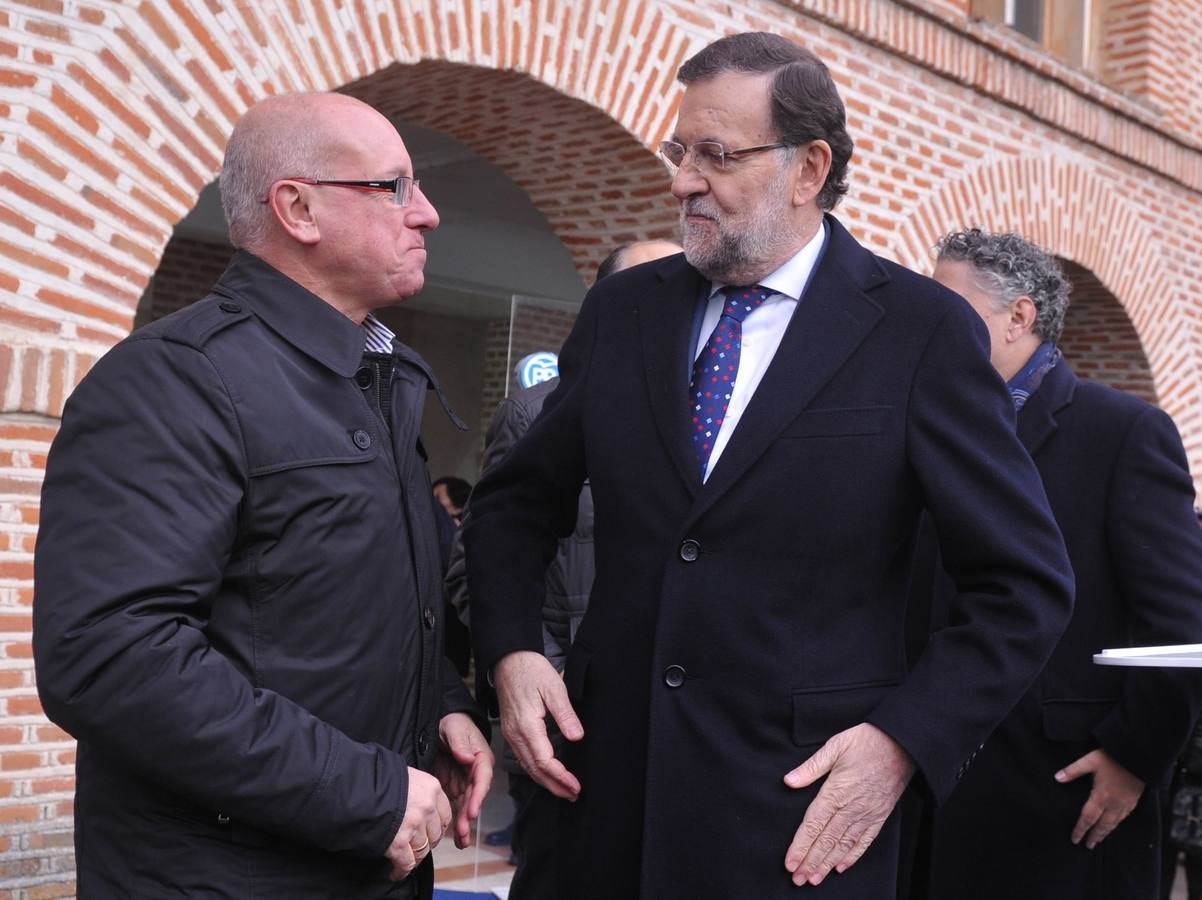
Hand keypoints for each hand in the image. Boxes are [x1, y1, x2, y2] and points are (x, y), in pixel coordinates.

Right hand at [383, 768, 451, 880]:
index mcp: (431, 788)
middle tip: (417, 846)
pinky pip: (406, 863)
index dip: (437, 827)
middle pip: (435, 835)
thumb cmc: (376, 779)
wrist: (354, 787)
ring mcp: (413, 825)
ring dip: (414, 858)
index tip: (431, 833)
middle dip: (426, 843)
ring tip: (405, 860)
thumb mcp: (406, 776)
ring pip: (422, 850)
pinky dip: (400, 871)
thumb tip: (420, 807)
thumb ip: (418, 791)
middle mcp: (427, 806)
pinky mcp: (398, 843)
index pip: (445, 814)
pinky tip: (395, 872)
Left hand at [434, 712, 494, 847]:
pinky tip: (456, 836)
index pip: (482, 779)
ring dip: (464, 823)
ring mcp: (465, 781)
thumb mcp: (455, 728)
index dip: (478, 796)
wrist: (441, 724)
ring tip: (461, 841)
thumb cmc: (453, 723)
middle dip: (469, 816)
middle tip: (463, 832)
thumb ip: (460, 743)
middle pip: (474, 797)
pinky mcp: (454, 787)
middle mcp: (476, 773)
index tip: (472, 811)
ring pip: (466, 806)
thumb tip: (467, 757)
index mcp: (481, 759)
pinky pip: (456, 806)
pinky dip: (456, 820)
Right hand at [494, 650, 583, 799]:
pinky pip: (522, 758)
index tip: (575, 786)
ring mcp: (511, 734)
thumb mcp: (554, 687)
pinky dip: (535, 771)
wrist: (509, 660)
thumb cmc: (531, 670)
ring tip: (564, 790)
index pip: (544, 761)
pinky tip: (546, 774)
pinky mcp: (512, 731)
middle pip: (534, 770)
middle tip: (573, 795)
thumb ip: (565, 714)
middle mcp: (515, 734)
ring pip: (527, 766)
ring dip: (545, 781)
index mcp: (526, 725)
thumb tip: (577, 737)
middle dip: (554, 786)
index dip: (560, 776)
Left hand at [782, 723, 915, 885]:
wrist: (903, 745)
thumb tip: (789, 780)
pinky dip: (852, 856)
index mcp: (836, 791)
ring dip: (827, 864)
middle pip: (826, 841)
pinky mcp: (880, 815)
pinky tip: (841, 866)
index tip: (790, 863)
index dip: (801, 846)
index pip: (813, 825)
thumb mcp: (835, 746)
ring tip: (815, 878)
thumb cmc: (867, 741)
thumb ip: (811, 767)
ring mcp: (867, 814)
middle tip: (798, 879)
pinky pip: (865, 841)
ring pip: (844, 845)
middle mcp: (851, 807)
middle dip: (810, 862)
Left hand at [1055, 748, 1144, 848]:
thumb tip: (1057, 778)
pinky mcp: (1133, 801)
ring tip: (1099, 840)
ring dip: (1105, 833)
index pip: (1088, 818)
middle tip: (1088, 846)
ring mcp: (1125, 804)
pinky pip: (1123, 818)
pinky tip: (1114, 825)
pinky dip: (1116, 825)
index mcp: (1101, 796)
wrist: (1139, 757)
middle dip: (1094, 836)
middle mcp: (1113, 804)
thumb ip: (1073, 770)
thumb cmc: (1113, 758)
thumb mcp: (1090, 761)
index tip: (1075, 839)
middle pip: (1102, 825)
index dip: (1080, 829)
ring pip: (1114, 823)